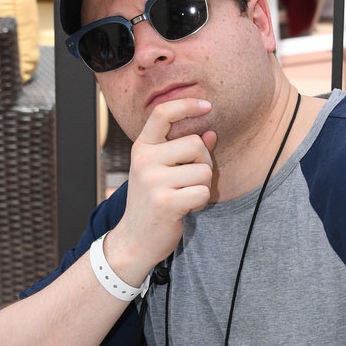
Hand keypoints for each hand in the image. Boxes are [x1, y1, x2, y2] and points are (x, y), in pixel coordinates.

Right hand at [105, 97, 215, 281]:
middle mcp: (144, 160)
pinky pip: (202, 192)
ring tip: (184, 196)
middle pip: (195, 144)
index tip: (207, 106)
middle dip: (203, 163)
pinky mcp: (165, 202)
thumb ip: (185, 152)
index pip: (162, 114)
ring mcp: (153, 181)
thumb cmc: (152, 202)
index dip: (187, 104)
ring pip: (203, 170)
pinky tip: (185, 208)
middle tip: (189, 181)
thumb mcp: (161, 171)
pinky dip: (200, 202)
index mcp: (142, 148)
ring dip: (202, 186)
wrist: (134, 240)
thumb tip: (211, 133)